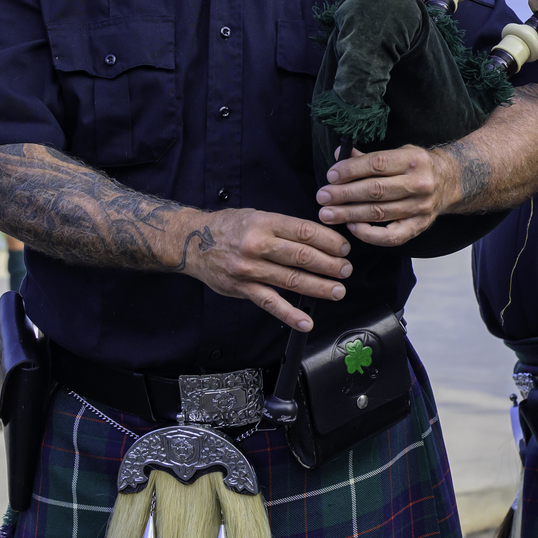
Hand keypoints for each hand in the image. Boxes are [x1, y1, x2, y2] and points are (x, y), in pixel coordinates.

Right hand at [182, 208, 352, 330]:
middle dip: (330, 265)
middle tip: (345, 270)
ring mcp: (250, 269)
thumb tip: (317, 238)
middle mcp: (258, 245)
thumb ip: (284, 227)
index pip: (305, 232)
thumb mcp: (257, 216)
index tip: (343, 248)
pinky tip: (306, 321)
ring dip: (319, 287)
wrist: (192, 242)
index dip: (329, 241)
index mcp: (265, 223)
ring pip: (291, 280)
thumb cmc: (228, 227)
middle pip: (302, 257)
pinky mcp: (243, 289)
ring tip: (337, 290)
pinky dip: (290, 314)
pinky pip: (270, 304)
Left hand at [317, 144, 456, 246]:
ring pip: (379, 213)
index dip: (351, 170)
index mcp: (413, 159)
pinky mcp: (420, 226)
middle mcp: (419, 183)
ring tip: (328, 214)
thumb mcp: (398, 152)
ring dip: (349, 214)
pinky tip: (352, 227)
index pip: (377, 163)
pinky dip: (370, 234)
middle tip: (322, 197)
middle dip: (344, 194)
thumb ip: (368, 156)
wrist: (449, 182)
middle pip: (375, 190)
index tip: (331, 175)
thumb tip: (338, 155)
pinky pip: (392, 236)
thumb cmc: (416, 165)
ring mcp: (421, 207)